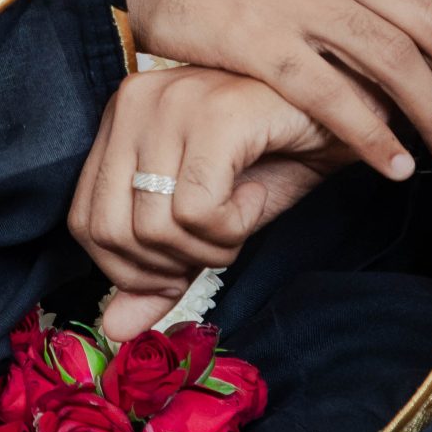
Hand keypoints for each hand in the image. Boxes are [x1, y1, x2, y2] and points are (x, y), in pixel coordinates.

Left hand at [68, 65, 353, 341]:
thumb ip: (161, 270)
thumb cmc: (277, 156)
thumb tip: (115, 331)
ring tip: (242, 215)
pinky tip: (255, 196)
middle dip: (169, 266)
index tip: (183, 264)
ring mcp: (171, 101)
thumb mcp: (210, 220)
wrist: (347, 114)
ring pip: (154, 227)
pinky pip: (197, 211)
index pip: (84, 222)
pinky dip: (233, 227)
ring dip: (208, 248)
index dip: (131, 270)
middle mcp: (133, 101)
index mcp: (119, 119)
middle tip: (218, 243)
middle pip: (111, 231)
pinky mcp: (213, 114)